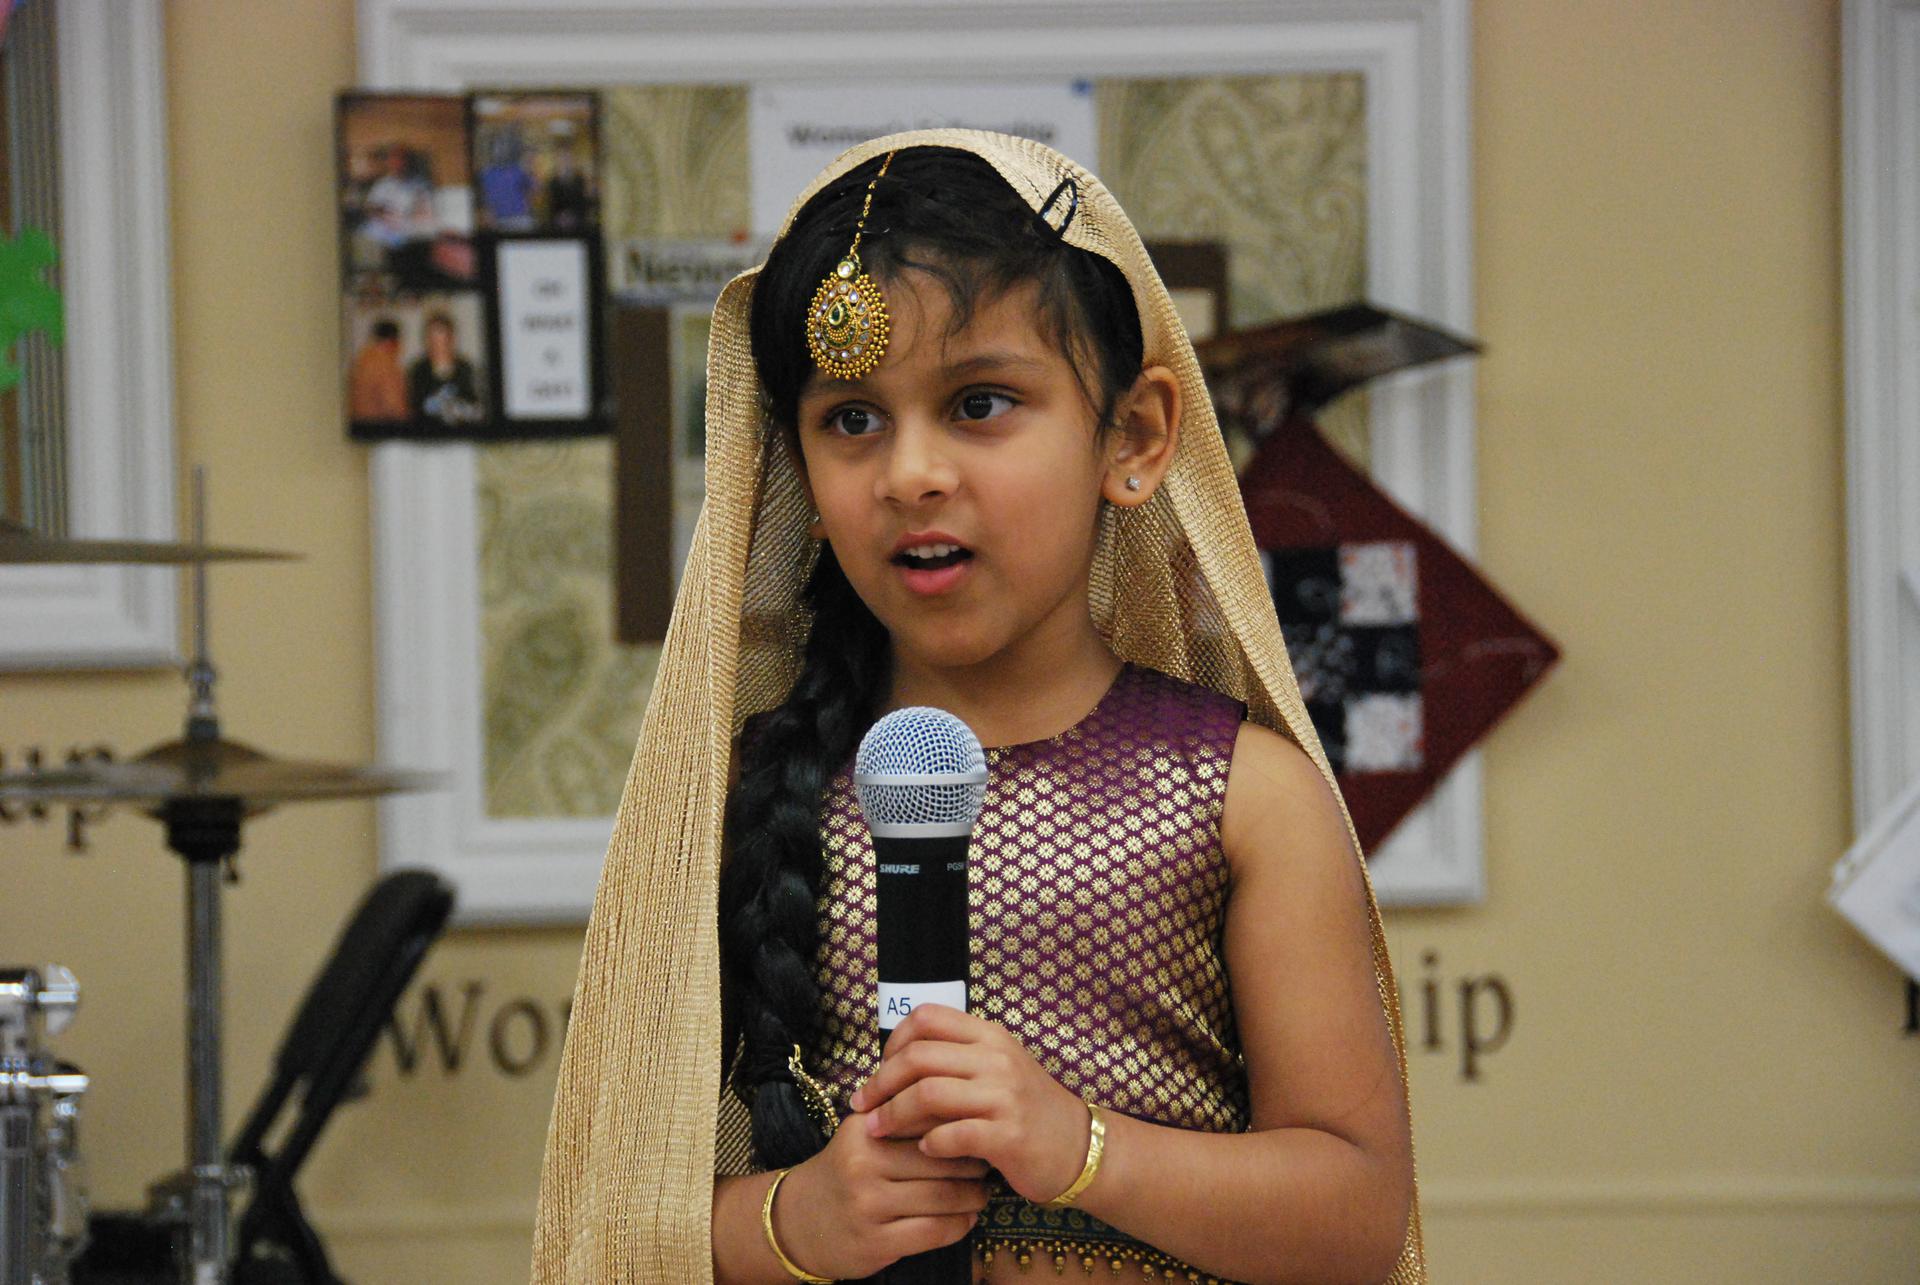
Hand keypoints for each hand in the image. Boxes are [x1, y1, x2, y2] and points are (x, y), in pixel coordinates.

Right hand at [772, 1102, 991, 1279]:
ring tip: (983, 1191)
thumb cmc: (847, 1170)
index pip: (926, 1118)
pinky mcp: (875, 1242)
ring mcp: (868, 1205)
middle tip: (989, 1161)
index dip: (960, 1123)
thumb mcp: (865, 1134)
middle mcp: (862, 1165)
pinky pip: (933, 1231)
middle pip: (939, 1159)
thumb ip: (904, 1115)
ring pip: (942, 1197)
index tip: (981, 1126)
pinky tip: (968, 1219)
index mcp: (864, 1130)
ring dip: (973, 1196)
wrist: (801, 1220)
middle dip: (973, 1162)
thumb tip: (963, 1101)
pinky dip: (960, 1225)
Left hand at [852, 1003, 1093, 1206]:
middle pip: (917, 1057)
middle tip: (862, 1104)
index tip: (879, 1070)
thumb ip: (954, 1059)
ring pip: (927, 1094)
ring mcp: (1004, 1096)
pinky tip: (925, 1149)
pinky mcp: (1008, 1135)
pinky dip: (929, 1143)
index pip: (925, 1019)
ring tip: (877, 1130)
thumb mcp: (995, 1068)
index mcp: (989, 1035)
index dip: (891, 1042)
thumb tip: (893, 1063)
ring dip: (893, 1115)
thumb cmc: (1025, 1108)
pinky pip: (951, 1135)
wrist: (1077, 1146)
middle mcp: (996, 1058)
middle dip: (880, 1082)